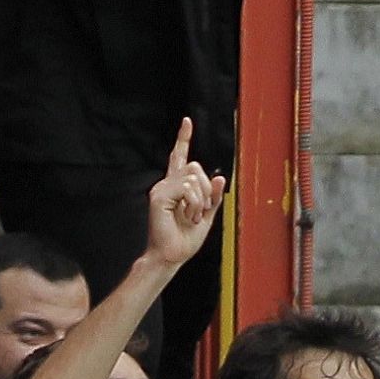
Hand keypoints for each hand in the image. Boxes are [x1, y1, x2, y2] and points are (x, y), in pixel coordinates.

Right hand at [145, 117, 224, 268]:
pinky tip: (187, 216)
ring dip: (201, 200)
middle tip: (201, 210)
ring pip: (193, 177)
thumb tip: (220, 178)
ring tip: (193, 217)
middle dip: (207, 189)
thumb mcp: (207, 216)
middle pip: (195, 167)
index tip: (187, 122)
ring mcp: (161, 189)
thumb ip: (213, 197)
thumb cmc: (185, 240)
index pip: (179, 157)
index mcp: (177, 187)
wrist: (172, 256)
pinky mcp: (159, 196)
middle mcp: (167, 184)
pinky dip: (194, 203)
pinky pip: (187, 188)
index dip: (183, 139)